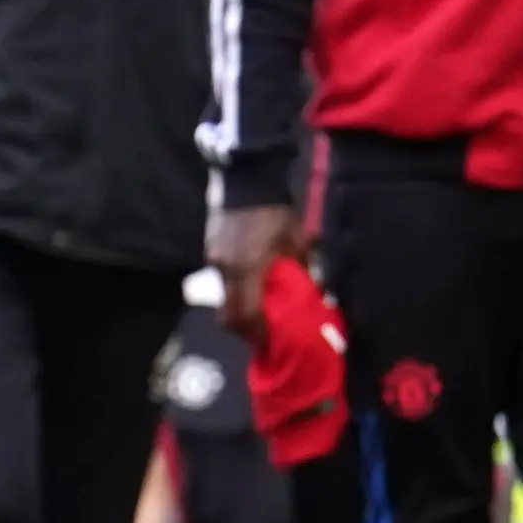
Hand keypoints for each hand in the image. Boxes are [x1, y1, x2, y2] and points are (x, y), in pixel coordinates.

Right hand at [207, 202, 302, 342]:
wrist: (248, 178)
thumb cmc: (277, 211)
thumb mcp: (297, 241)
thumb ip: (302, 270)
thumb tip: (312, 293)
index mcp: (248, 268)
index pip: (247, 314)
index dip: (258, 333)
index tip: (269, 343)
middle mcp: (226, 269)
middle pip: (228, 314)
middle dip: (244, 330)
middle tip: (262, 335)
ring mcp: (214, 260)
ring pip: (223, 298)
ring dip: (238, 310)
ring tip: (259, 312)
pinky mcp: (210, 250)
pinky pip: (221, 280)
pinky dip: (234, 291)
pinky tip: (250, 286)